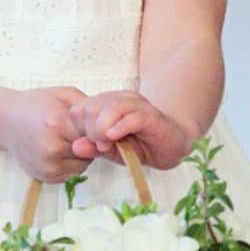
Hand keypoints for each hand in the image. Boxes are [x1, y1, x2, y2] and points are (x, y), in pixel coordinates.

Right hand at [0, 84, 91, 181]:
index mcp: (57, 123)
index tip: (96, 124)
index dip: (99, 128)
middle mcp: (51, 148)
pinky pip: (73, 173)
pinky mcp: (46, 177)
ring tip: (67, 139)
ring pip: (84, 163)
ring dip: (83, 154)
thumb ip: (90, 107)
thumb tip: (112, 122)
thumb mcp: (65, 95)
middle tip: (78, 130)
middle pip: (91, 150)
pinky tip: (60, 150)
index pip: (95, 132)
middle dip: (91, 141)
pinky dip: (72, 163)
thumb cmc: (37, 104)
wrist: (6, 121)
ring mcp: (47, 165)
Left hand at [67, 91, 194, 170]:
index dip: (80, 127)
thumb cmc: (142, 145)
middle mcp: (121, 100)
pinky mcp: (151, 116)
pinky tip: (115, 138)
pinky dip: (120, 128)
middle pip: (92, 106)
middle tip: (100, 145)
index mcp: (108, 104)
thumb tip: (76, 147)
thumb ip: (94, 147)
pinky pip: (132, 117)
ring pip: (110, 108)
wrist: (174, 145)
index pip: (81, 107)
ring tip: (107, 144)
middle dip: (90, 129)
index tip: (89, 142)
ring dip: (102, 129)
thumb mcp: (112, 150)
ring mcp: (137, 106)